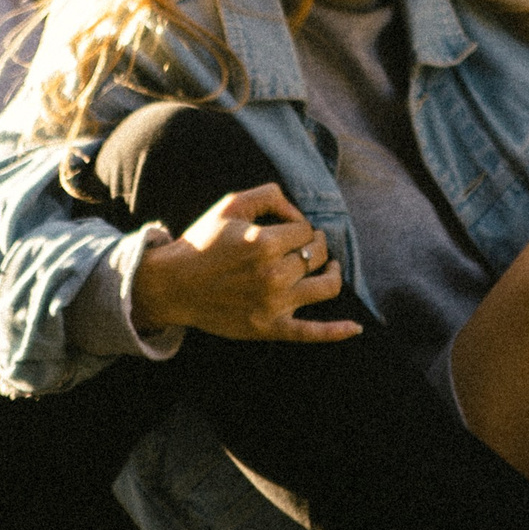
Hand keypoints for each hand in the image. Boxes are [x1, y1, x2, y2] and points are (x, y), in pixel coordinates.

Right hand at [129, 183, 355, 342]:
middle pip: (319, 255)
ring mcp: (274, 305)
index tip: (285, 228)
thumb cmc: (202, 242)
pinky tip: (355, 328)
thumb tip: (299, 214)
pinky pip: (312, 333)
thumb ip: (270, 196)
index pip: (306, 230)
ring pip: (327, 287)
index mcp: (264, 243)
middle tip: (304, 244)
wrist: (172, 285)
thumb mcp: (231, 204)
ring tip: (326, 267)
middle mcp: (273, 275)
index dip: (300, 226)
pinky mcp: (270, 328)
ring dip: (332, 273)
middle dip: (316, 245)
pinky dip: (336, 332)